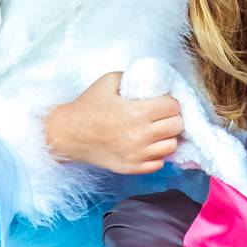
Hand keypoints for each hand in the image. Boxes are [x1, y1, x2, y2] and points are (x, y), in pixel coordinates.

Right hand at [43, 70, 182, 174]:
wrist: (69, 133)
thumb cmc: (89, 105)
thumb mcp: (109, 81)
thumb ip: (134, 78)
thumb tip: (154, 80)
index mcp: (136, 113)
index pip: (173, 107)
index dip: (170, 101)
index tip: (163, 100)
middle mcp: (140, 136)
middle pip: (177, 127)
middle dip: (172, 117)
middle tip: (162, 114)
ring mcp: (137, 155)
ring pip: (172, 146)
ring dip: (167, 136)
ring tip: (156, 130)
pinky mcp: (133, 168)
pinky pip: (160, 163)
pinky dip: (157, 153)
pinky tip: (147, 144)